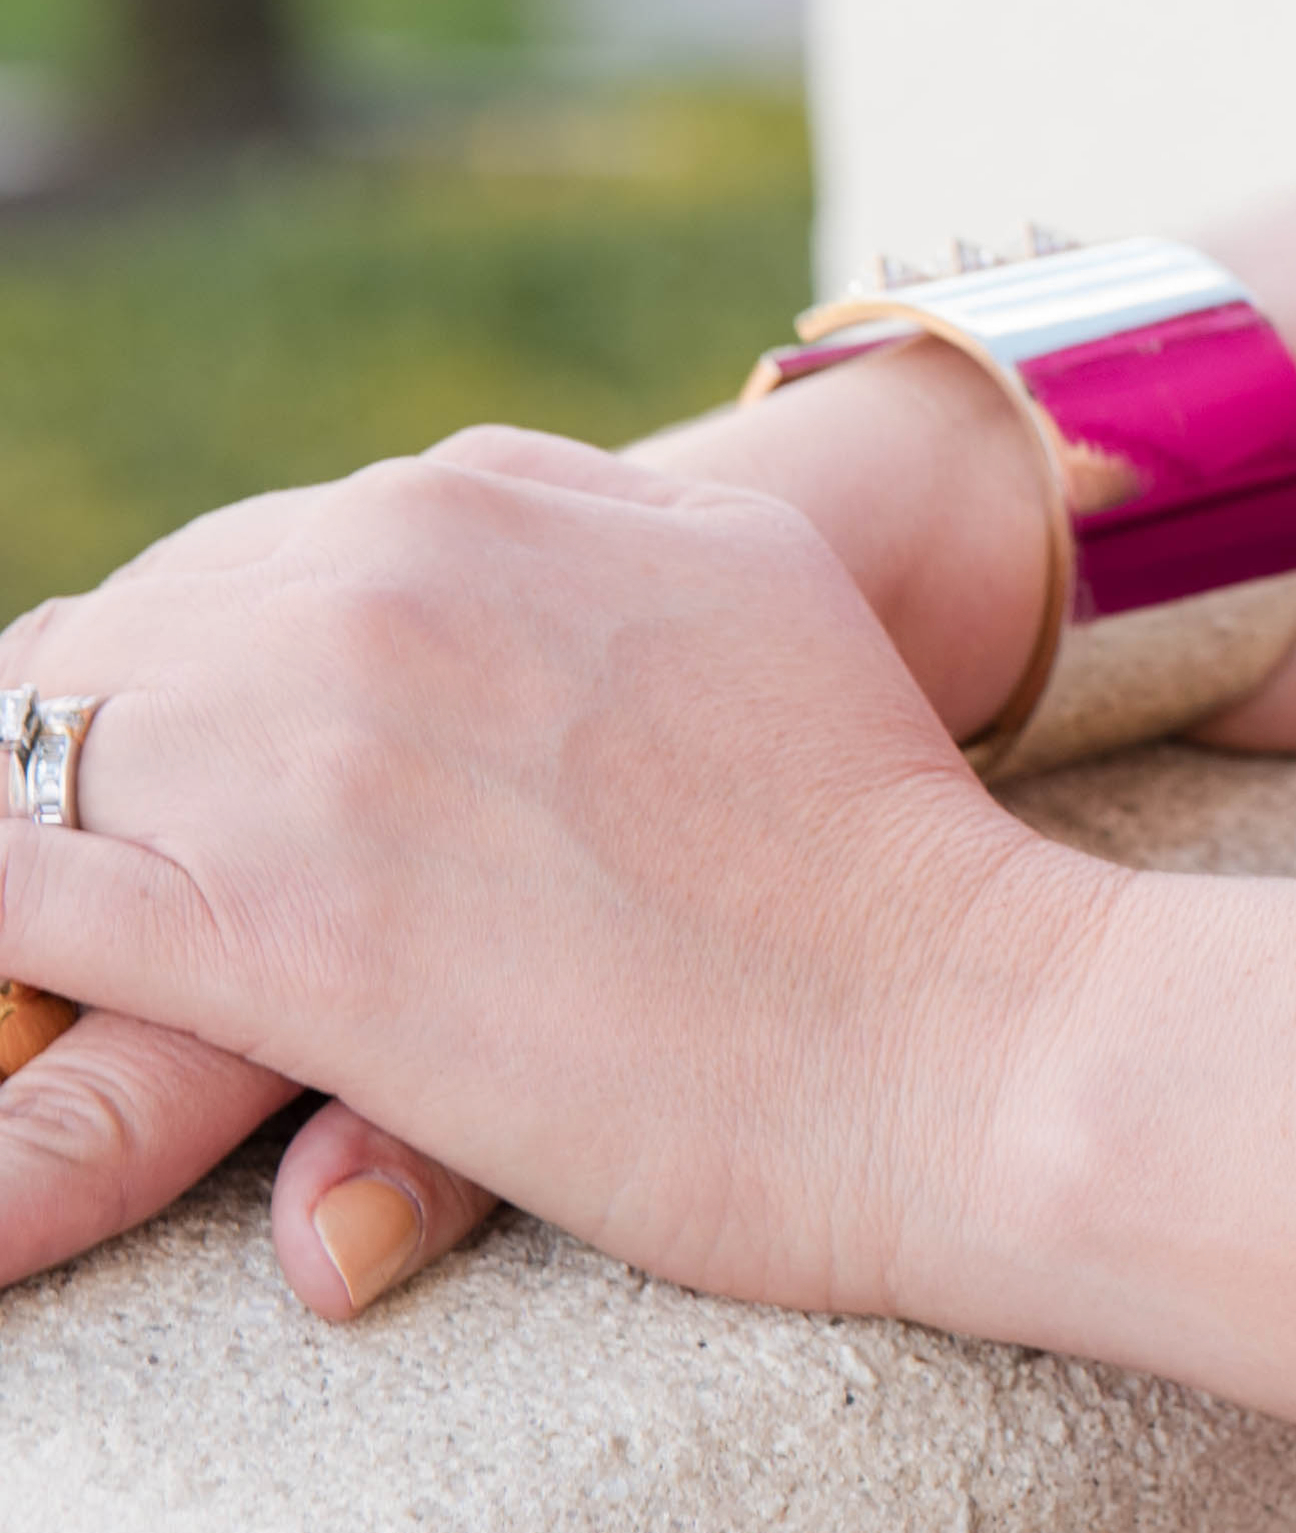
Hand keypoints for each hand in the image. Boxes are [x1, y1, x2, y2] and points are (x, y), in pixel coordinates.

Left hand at [0, 433, 1103, 1341]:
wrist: (964, 1030)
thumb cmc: (879, 840)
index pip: (224, 569)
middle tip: (144, 878)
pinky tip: (32, 1015)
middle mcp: (371, 585)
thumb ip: (576, 525)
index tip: (199, 791)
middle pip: (108, 649)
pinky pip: (19, 899)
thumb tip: (437, 532)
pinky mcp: (269, 938)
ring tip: (68, 980)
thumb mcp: (746, 578)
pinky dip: (10, 947)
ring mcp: (308, 752)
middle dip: (95, 764)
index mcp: (471, 502)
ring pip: (35, 758)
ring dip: (43, 841)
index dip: (191, 689)